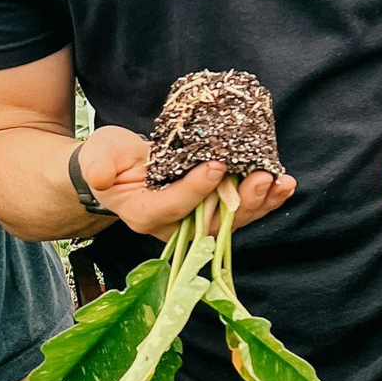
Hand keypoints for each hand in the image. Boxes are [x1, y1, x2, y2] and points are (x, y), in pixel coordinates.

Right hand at [77, 126, 296, 241]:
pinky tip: (284, 185)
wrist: (117, 168)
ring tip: (281, 182)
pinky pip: (238, 211)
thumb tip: (99, 178)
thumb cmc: (108, 159)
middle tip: (261, 177)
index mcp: (143, 213)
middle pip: (209, 223)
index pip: (173, 207)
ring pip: (230, 221)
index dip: (195, 189)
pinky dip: (263, 200)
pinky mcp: (209, 210)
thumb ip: (97, 165)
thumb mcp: (98, 154)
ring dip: (258, 203)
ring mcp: (193, 221)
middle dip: (240, 203)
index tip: (217, 165)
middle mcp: (172, 226)